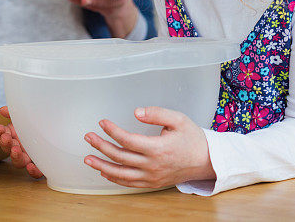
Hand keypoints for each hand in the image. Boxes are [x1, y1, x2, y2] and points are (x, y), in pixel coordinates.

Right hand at [0, 106, 42, 178]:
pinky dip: (32, 171)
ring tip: (15, 149)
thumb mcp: (28, 115)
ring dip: (14, 156)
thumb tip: (2, 110)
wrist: (60, 128)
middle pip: (8, 149)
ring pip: (18, 161)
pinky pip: (36, 172)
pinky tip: (30, 167)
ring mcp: (30, 157)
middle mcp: (20, 147)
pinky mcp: (41, 164)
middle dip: (5, 143)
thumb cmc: (41, 121)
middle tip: (6, 137)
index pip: (1, 136)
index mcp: (15, 135)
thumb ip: (15, 112)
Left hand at [83, 106, 214, 188]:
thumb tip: (136, 111)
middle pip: (120, 157)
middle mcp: (152, 165)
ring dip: (102, 166)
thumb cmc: (193, 138)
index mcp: (158, 148)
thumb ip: (157, 114)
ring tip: (88, 159)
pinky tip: (104, 171)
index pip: (127, 140)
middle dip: (101, 146)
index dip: (112, 131)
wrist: (206, 161)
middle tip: (88, 137)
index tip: (102, 122)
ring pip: (121, 174)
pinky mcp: (152, 183)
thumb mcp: (178, 119)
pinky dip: (115, 178)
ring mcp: (151, 177)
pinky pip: (129, 183)